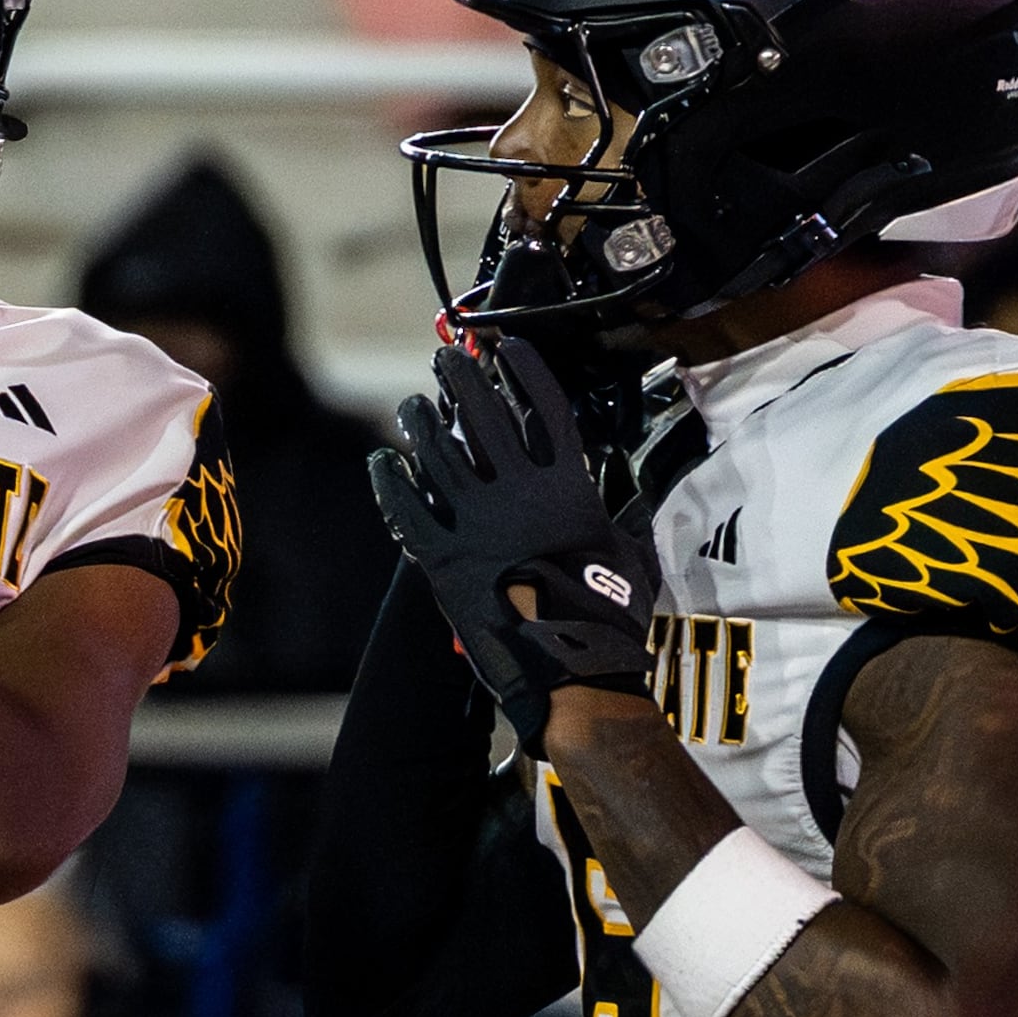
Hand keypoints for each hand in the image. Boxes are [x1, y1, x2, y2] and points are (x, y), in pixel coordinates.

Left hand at [366, 340, 660, 749]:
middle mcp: (519, 494)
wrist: (569, 669)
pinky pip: (407, 508)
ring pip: (440, 453)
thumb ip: (623, 517)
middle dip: (461, 379)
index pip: (545, 408)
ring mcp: (477, 523)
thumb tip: (633, 500)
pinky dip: (391, 481)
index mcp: (568, 488)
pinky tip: (384, 461)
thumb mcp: (631, 556)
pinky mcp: (442, 557)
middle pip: (484, 416)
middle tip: (446, 358)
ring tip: (413, 404)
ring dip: (422, 421)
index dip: (526, 370)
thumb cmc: (606, 619)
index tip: (509, 347)